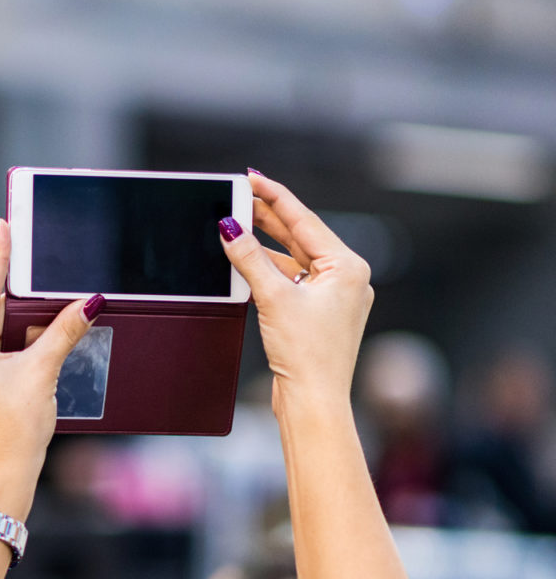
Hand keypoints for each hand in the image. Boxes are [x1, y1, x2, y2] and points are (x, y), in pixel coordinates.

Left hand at [0, 218, 96, 517]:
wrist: (1, 475)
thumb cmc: (15, 430)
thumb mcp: (42, 372)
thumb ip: (62, 332)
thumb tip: (88, 303)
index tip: (2, 225)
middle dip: (16, 296)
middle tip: (36, 262)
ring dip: (14, 322)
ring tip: (44, 306)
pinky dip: (6, 342)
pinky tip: (29, 334)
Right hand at [220, 172, 373, 414]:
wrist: (314, 400)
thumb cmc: (307, 354)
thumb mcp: (273, 297)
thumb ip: (249, 258)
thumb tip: (230, 229)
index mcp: (347, 266)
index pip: (305, 220)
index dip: (275, 196)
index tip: (252, 178)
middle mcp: (347, 277)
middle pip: (300, 237)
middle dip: (268, 218)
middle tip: (239, 196)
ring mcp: (334, 297)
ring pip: (295, 259)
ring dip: (266, 245)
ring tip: (238, 224)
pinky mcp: (319, 314)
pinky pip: (292, 280)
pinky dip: (270, 270)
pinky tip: (249, 262)